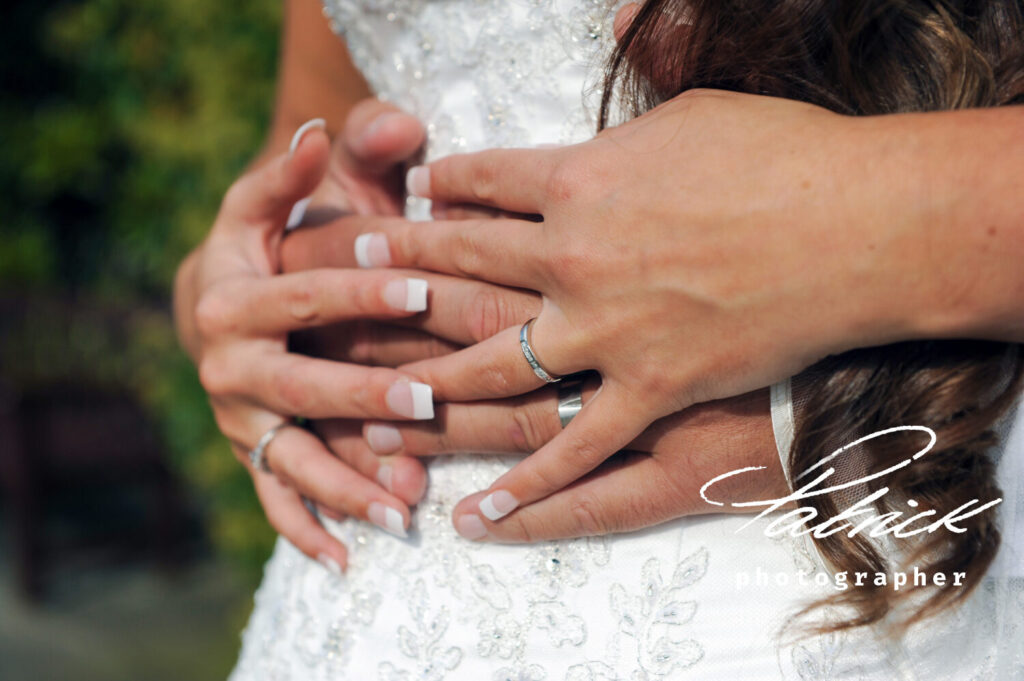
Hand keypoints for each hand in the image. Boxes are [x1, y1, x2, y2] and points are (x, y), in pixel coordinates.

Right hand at [174, 101, 443, 570]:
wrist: (221, 297)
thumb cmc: (272, 239)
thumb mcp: (283, 195)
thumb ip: (313, 161)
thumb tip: (320, 125)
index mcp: (235, 294)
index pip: (304, 294)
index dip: (360, 290)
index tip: (421, 288)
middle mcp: (228, 364)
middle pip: (300, 386)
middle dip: (363, 398)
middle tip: (427, 406)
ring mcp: (240, 418)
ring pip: (292, 458)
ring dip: (347, 484)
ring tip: (403, 508)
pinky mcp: (254, 453)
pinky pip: (276, 500)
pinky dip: (309, 530)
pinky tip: (351, 558)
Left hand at [351, 90, 924, 528]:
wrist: (860, 225)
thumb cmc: (783, 154)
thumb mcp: (691, 107)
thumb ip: (628, 107)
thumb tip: (604, 78)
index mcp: (579, 179)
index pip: (482, 185)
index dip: (438, 189)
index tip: (410, 197)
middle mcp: (574, 259)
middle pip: (462, 270)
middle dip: (400, 271)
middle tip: (352, 274)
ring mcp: (607, 335)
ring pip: (491, 367)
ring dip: (428, 380)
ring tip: (378, 392)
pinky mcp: (651, 394)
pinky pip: (574, 453)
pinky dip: (526, 489)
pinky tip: (474, 514)